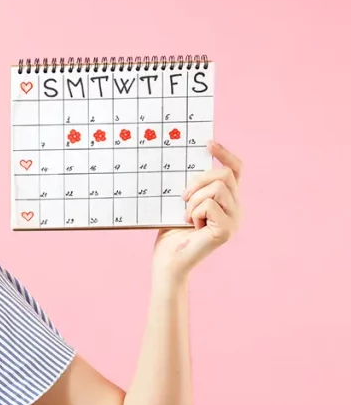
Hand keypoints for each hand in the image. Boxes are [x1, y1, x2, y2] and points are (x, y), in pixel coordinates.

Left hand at [151, 140, 242, 280]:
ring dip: (194, 199)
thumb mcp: (182, 202)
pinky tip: (191, 226)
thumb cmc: (171, 232)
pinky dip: (194, 212)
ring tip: (187, 216)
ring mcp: (235, 220)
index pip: (236, 170)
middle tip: (182, 197)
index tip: (207, 143)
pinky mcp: (227, 230)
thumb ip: (194, 186)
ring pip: (218, 188)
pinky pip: (210, 205)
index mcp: (228, 200)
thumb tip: (190, 160)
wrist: (167, 260)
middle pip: (225, 175)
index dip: (225, 154)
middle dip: (199, 180)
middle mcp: (236, 209)